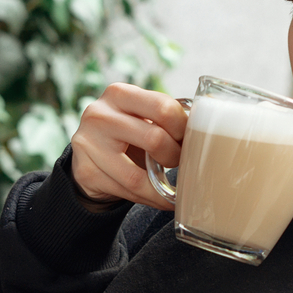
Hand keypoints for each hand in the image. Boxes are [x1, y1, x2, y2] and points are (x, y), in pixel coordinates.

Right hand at [69, 83, 187, 208]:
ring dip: (161, 187)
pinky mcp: (86, 172)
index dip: (184, 128)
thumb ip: (166, 117)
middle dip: (175, 156)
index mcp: (119, 93)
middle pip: (154, 139)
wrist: (90, 154)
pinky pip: (126, 191)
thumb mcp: (141, 116)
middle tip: (180, 162)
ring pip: (137, 175)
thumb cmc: (127, 132)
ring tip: (173, 189)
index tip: (190, 139)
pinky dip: (149, 199)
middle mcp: (99, 115)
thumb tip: (206, 131)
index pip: (163, 107)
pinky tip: (161, 199)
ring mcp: (88, 144)